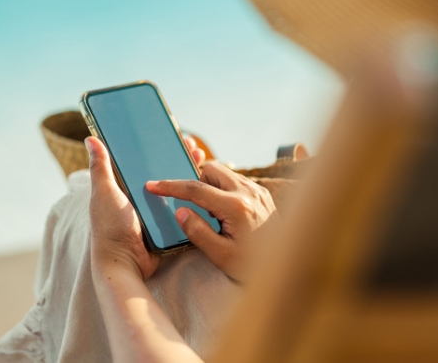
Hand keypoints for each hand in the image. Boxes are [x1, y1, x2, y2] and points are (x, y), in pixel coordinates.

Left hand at [86, 135, 205, 279]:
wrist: (125, 262)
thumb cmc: (110, 228)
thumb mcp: (104, 193)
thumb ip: (100, 167)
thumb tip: (90, 139)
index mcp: (127, 188)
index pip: (148, 162)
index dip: (162, 149)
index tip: (176, 138)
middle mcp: (143, 199)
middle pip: (167, 174)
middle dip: (182, 160)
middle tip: (196, 151)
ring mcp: (157, 213)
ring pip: (179, 190)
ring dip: (192, 178)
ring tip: (204, 165)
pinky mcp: (170, 226)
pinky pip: (184, 210)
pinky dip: (195, 201)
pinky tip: (207, 189)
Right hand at [146, 162, 278, 281]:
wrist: (285, 266)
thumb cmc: (252, 266)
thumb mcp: (220, 256)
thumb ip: (197, 232)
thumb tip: (180, 211)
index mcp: (236, 208)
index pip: (196, 189)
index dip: (171, 186)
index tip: (152, 185)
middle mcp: (249, 193)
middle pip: (211, 170)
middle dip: (196, 182)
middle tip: (194, 207)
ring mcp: (258, 191)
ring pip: (225, 173)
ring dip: (211, 185)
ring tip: (212, 214)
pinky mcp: (263, 194)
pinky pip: (237, 181)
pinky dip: (225, 190)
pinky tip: (226, 213)